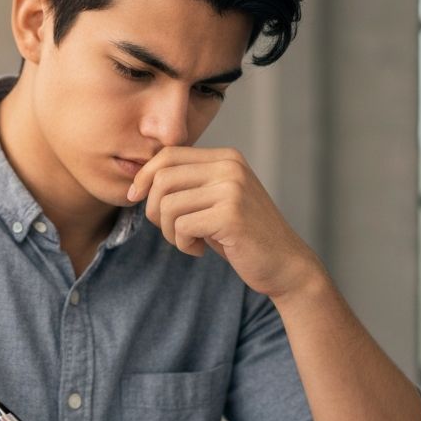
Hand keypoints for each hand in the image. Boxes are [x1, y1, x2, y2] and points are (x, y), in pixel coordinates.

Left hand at [128, 146, 323, 300]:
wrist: (285, 265)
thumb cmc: (242, 236)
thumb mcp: (214, 202)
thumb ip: (188, 185)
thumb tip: (139, 181)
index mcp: (226, 158)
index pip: (168, 155)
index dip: (144, 177)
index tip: (135, 198)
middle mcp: (230, 166)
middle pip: (162, 178)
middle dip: (153, 210)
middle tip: (171, 231)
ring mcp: (231, 189)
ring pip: (168, 205)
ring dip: (169, 232)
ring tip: (189, 242)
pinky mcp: (230, 215)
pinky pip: (181, 226)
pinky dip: (183, 244)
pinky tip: (200, 251)